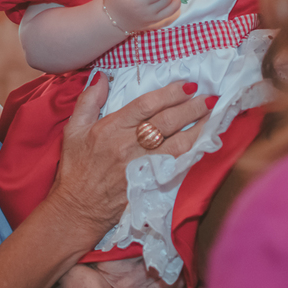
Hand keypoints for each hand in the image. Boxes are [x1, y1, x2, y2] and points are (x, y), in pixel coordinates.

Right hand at [49, 79, 212, 236]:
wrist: (77, 209)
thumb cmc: (76, 169)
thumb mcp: (73, 131)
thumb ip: (88, 101)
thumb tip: (102, 77)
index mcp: (110, 129)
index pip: (145, 106)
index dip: (169, 94)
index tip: (187, 85)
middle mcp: (127, 146)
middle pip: (165, 122)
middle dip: (191, 108)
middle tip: (209, 97)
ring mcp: (140, 166)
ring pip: (176, 144)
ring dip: (198, 129)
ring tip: (214, 116)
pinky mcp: (149, 184)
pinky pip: (176, 166)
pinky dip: (192, 153)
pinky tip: (205, 143)